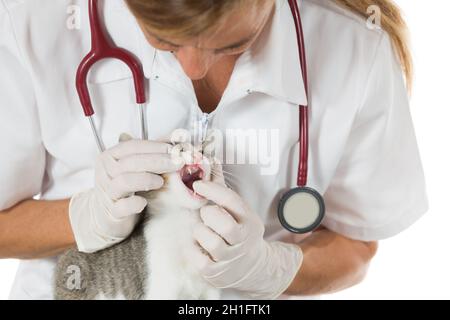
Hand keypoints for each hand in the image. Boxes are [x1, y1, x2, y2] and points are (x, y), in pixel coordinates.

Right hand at [69, 138, 183, 252]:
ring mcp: (107, 193)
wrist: (108, 216)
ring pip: (125, 181)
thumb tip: (176, 138)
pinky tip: (144, 202)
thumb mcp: (137, 167)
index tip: (174, 149)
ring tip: (161, 181)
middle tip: (177, 163)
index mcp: (110, 156)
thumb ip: (153, 152)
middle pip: (131, 162)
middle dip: (158, 161)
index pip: (132, 146)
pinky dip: (134, 203)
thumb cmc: (127, 187)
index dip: (155, 146)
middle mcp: (105, 172)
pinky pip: (122, 207)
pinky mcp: (112, 213)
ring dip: (146, 179)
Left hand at [191, 181, 303, 298]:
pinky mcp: (217, 273)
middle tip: (205, 214)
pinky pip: (199, 260)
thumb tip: (211, 161)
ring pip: (211, 242)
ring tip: (201, 230)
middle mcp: (242, 240)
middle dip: (209, 215)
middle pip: (224, 224)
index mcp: (249, 220)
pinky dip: (192, 250)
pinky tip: (196, 245)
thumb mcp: (239, 212)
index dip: (213, 190)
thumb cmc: (239, 231)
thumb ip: (224, 190)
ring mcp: (230, 258)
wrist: (252, 267)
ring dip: (200, 232)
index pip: (232, 201)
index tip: (198, 185)